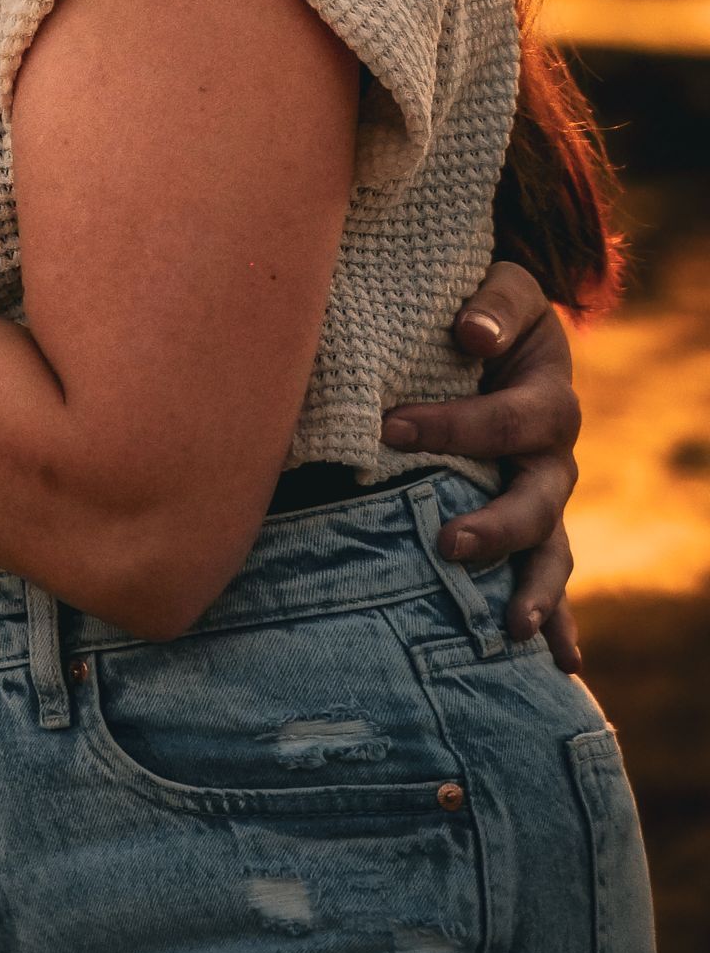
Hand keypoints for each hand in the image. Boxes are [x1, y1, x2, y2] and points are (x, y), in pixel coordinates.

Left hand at [383, 261, 581, 666]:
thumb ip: (493, 303)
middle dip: (497, 526)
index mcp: (548, 398)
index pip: (507, 421)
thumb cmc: (489, 310)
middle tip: (448, 543)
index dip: (453, 426)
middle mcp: (554, 457)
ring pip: (551, 552)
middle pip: (539, 500)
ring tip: (513, 630)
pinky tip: (562, 664)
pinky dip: (560, 620)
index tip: (389, 428)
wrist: (503, 331)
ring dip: (534, 590)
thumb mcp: (502, 288)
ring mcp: (546, 499)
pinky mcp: (534, 526)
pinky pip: (552, 579)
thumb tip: (470, 332)